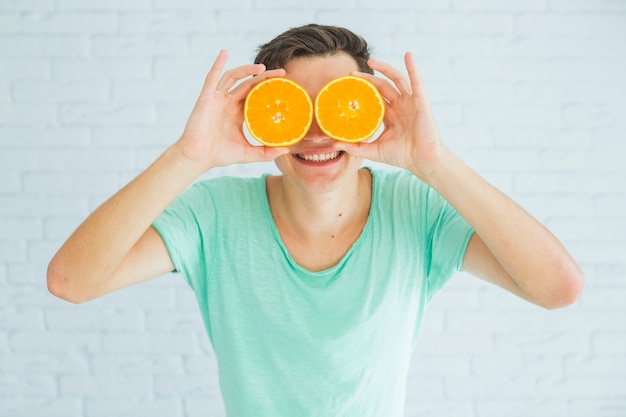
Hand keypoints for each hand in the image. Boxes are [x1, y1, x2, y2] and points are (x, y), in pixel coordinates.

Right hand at [174, 50, 289, 170]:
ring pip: (233, 77)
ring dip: (246, 69)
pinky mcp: (206, 97)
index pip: (257, 96)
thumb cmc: (219, 155)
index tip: (285, 86)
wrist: (198, 157)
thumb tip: (287, 150)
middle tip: (282, 73)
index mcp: (238, 113)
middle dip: (265, 77)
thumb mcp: (248, 153)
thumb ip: (266, 152)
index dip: (269, 89)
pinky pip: (212, 77)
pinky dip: (217, 64)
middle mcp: (229, 103)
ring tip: (262, 67)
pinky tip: (224, 52)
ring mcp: (217, 99)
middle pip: (249, 83)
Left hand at [336, 52, 444, 182]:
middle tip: (350, 74)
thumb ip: (354, 147)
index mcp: (389, 116)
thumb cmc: (401, 156)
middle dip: (367, 79)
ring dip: (385, 68)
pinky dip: (412, 67)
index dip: (361, 92)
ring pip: (396, 79)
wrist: (421, 160)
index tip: (346, 87)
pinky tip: (408, 55)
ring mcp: (409, 102)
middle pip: (381, 86)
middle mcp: (399, 106)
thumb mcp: (373, 151)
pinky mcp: (420, 101)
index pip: (372, 99)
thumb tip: (333, 143)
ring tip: (371, 60)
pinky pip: (416, 81)